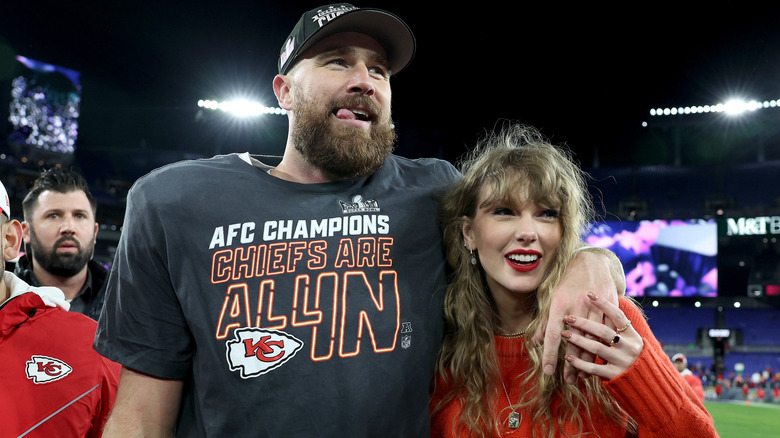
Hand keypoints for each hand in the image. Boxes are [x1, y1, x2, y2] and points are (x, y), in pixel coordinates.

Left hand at [533, 249, 620, 382]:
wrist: (592, 262)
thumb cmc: (567, 282)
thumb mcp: (552, 298)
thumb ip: (545, 321)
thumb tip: (536, 342)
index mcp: (559, 304)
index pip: (553, 334)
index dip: (550, 354)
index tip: (548, 371)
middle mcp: (577, 306)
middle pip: (574, 340)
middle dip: (571, 363)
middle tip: (568, 380)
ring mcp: (595, 306)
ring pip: (593, 338)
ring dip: (588, 359)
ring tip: (582, 375)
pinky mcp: (609, 306)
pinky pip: (608, 331)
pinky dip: (604, 347)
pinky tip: (600, 360)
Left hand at [561, 292, 643, 378]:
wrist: (648, 383)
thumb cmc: (631, 356)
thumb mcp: (629, 340)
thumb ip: (616, 328)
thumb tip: (599, 309)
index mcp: (632, 335)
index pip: (617, 315)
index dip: (604, 304)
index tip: (589, 293)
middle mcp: (629, 347)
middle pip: (603, 331)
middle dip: (583, 323)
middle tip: (568, 318)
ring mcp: (623, 361)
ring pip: (597, 348)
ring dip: (578, 340)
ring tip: (564, 334)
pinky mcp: (615, 375)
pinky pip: (594, 368)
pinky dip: (580, 363)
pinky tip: (568, 358)